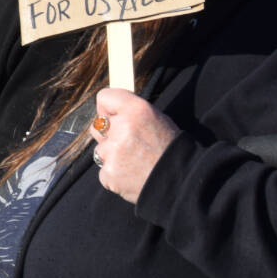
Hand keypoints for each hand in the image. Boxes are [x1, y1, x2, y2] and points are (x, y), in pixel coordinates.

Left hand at [89, 88, 181, 202]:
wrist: (180, 180)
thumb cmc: (168, 147)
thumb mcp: (156, 118)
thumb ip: (130, 111)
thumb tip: (104, 110)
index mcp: (136, 110)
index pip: (104, 97)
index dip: (109, 108)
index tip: (115, 115)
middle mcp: (121, 128)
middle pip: (97, 125)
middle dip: (109, 133)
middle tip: (130, 142)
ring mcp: (112, 152)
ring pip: (100, 149)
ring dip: (112, 154)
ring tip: (134, 161)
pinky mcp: (109, 173)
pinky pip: (104, 169)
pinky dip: (115, 172)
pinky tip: (131, 174)